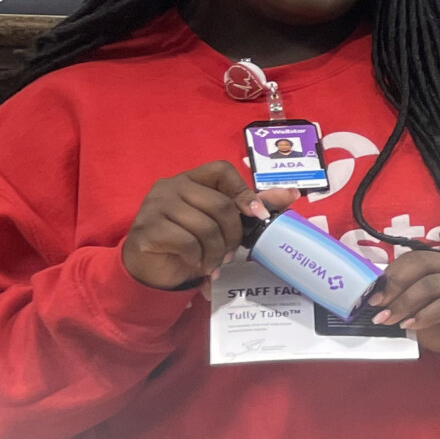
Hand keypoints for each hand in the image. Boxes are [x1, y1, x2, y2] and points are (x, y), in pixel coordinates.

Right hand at [121, 162, 287, 290]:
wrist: (151, 268)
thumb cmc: (188, 242)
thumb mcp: (221, 223)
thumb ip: (250, 206)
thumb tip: (292, 193)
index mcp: (190, 179)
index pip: (222, 170)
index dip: (243, 191)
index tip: (257, 215)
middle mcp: (171, 186)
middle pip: (220, 204)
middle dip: (233, 234)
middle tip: (230, 253)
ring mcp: (155, 205)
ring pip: (205, 226)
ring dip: (216, 251)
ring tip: (213, 262)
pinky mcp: (147, 228)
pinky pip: (186, 242)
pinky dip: (198, 258)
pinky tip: (197, 264)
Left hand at [369, 249, 439, 363]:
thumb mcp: (421, 308)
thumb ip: (405, 297)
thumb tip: (376, 297)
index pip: (414, 258)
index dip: (390, 274)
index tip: (371, 295)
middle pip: (421, 265)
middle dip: (395, 285)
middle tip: (378, 306)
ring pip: (430, 284)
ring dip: (405, 303)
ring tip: (390, 320)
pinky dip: (424, 316)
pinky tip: (411, 326)